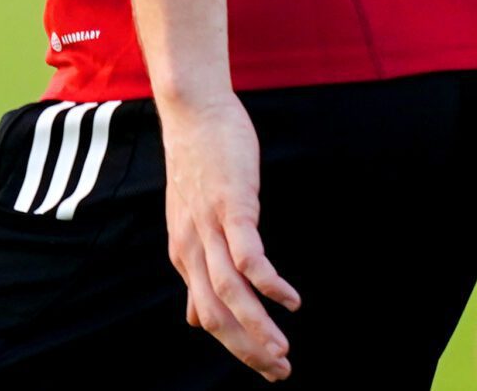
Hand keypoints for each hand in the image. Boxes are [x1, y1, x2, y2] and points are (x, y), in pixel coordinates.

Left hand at [160, 90, 299, 380]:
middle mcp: (192, 249)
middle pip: (218, 316)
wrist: (193, 112)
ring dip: (258, 328)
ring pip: (231, 293)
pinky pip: (248, 256)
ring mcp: (210, 228)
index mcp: (185, 256)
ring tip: (284, 350)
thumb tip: (195, 321)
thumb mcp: (191, 222)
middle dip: (249, 350)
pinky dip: (269, 284)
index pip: (210, 319)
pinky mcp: (231, 206)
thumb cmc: (200, 164)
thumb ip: (196, 270)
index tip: (267, 368)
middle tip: (281, 372)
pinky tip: (291, 300)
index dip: (238, 348)